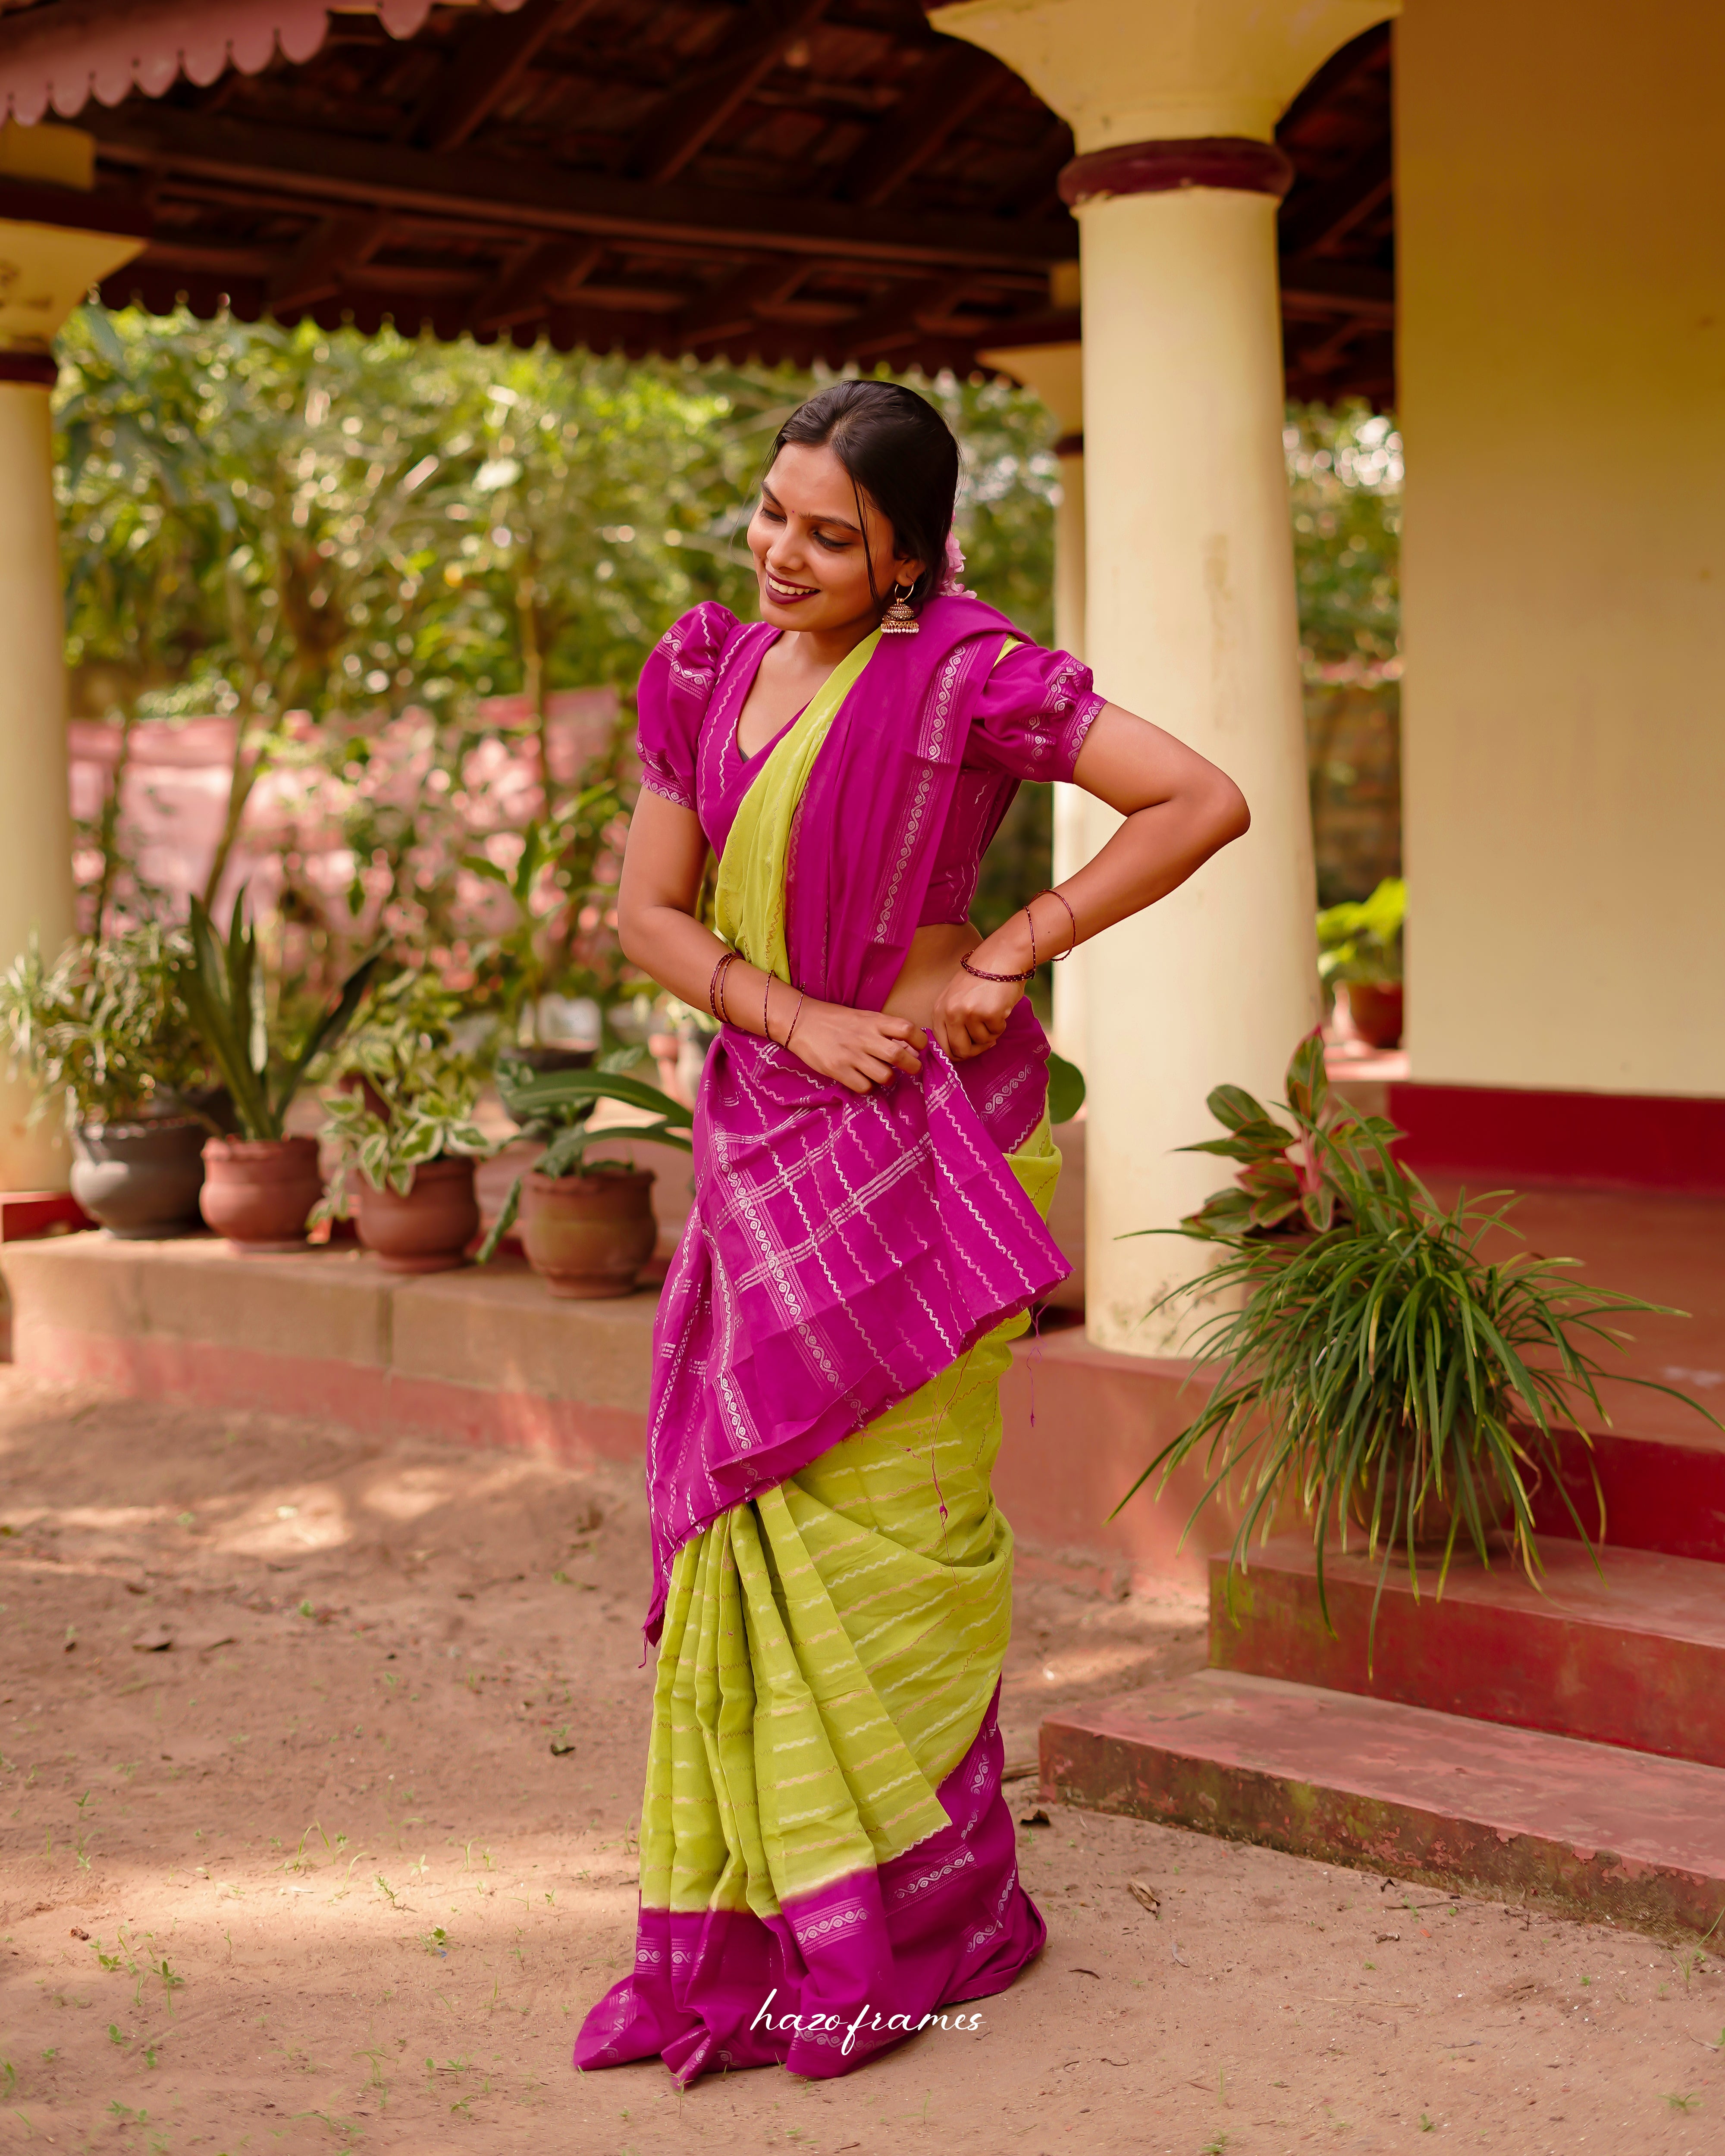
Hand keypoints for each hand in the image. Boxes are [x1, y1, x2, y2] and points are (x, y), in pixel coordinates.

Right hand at [786, 1000, 926, 1094]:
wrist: (801, 1021)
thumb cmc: (836, 1020)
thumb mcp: (863, 1017)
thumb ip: (885, 1031)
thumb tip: (912, 1050)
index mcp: (873, 1021)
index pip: (907, 1029)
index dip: (920, 1040)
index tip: (920, 1048)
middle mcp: (864, 1037)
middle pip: (898, 1056)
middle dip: (913, 1066)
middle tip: (913, 1069)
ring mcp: (850, 1055)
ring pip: (884, 1076)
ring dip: (889, 1078)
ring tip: (883, 1075)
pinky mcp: (837, 1070)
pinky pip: (864, 1087)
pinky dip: (868, 1087)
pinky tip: (863, 1080)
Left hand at [929, 964, 1022, 1061]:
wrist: (1001, 958)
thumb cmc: (980, 978)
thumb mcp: (955, 997)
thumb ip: (951, 1020)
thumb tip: (956, 1051)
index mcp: (939, 1010)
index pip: (942, 1046)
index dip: (957, 1054)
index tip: (968, 1050)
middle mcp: (951, 1013)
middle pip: (960, 1050)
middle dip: (975, 1050)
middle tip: (985, 1042)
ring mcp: (969, 1014)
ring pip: (981, 1042)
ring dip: (991, 1033)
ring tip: (992, 1015)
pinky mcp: (988, 1014)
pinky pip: (996, 1032)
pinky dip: (1001, 1025)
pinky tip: (1000, 1009)